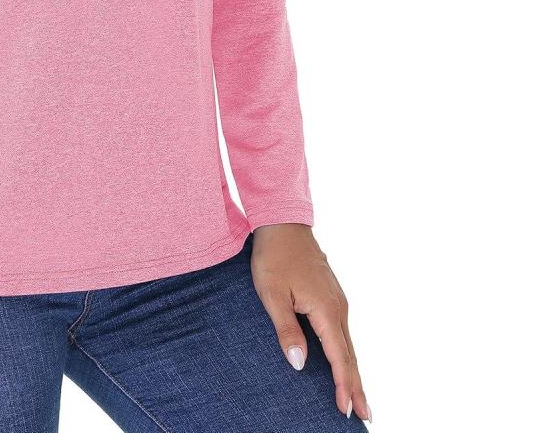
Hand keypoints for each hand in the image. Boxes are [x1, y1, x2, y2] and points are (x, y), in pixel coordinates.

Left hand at [250, 223, 370, 422]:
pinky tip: (342, 360)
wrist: (283, 224)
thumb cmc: (274, 257)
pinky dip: (346, 352)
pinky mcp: (331, 295)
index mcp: (325, 309)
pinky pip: (341, 330)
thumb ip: (286, 329)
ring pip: (347, 343)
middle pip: (349, 354)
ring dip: (353, 371)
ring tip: (357, 396)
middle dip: (356, 386)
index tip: (345, 410)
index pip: (338, 357)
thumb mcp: (272, 294)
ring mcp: (336, 300)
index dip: (342, 385)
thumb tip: (299, 364)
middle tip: (365, 416)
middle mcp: (337, 307)